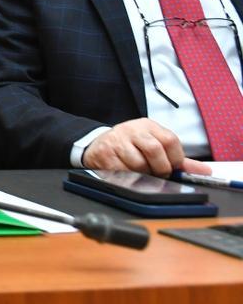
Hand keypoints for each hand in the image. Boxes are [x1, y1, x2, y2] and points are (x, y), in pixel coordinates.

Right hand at [81, 118, 211, 175]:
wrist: (98, 145)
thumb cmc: (131, 146)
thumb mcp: (154, 146)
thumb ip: (179, 160)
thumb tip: (205, 171)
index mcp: (148, 125)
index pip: (170, 140)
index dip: (175, 158)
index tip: (172, 167)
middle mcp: (133, 130)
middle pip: (155, 150)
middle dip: (160, 168)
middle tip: (157, 174)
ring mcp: (118, 141)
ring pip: (139, 163)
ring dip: (143, 174)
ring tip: (140, 173)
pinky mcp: (106, 154)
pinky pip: (123, 171)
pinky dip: (128, 177)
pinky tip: (126, 173)